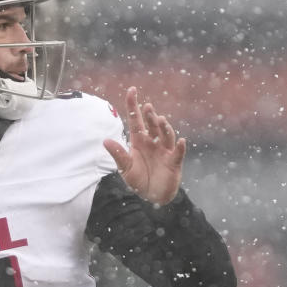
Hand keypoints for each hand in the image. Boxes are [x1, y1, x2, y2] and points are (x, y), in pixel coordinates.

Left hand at [104, 86, 185, 204]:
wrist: (152, 196)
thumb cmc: (139, 180)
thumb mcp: (125, 168)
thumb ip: (118, 154)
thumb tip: (105, 141)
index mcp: (139, 141)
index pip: (135, 120)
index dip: (133, 105)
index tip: (132, 90)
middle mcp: (153, 142)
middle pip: (151, 125)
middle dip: (149, 116)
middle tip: (147, 107)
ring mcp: (164, 151)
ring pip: (166, 135)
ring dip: (164, 128)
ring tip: (160, 120)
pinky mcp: (174, 162)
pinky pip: (177, 153)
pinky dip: (179, 148)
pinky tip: (181, 142)